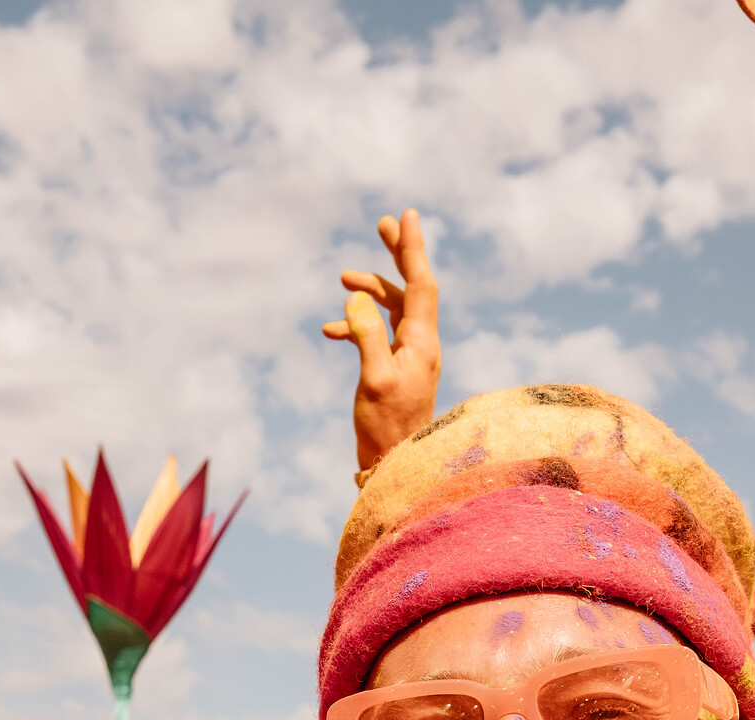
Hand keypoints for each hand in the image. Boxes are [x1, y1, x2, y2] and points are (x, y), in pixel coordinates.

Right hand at [324, 208, 440, 474]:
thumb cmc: (385, 428)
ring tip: (342, 279)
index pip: (420, 284)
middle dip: (396, 256)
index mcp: (421, 342)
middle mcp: (421, 345)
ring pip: (392, 310)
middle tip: (383, 225)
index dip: (412, 248)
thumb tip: (357, 300)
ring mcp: (410, 358)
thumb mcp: (373, 378)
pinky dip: (357, 327)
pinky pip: (378, 335)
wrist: (394, 467)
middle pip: (411, 289)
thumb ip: (367, 335)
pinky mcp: (396, 371)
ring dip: (369, 292)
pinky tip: (332, 331)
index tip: (406, 216)